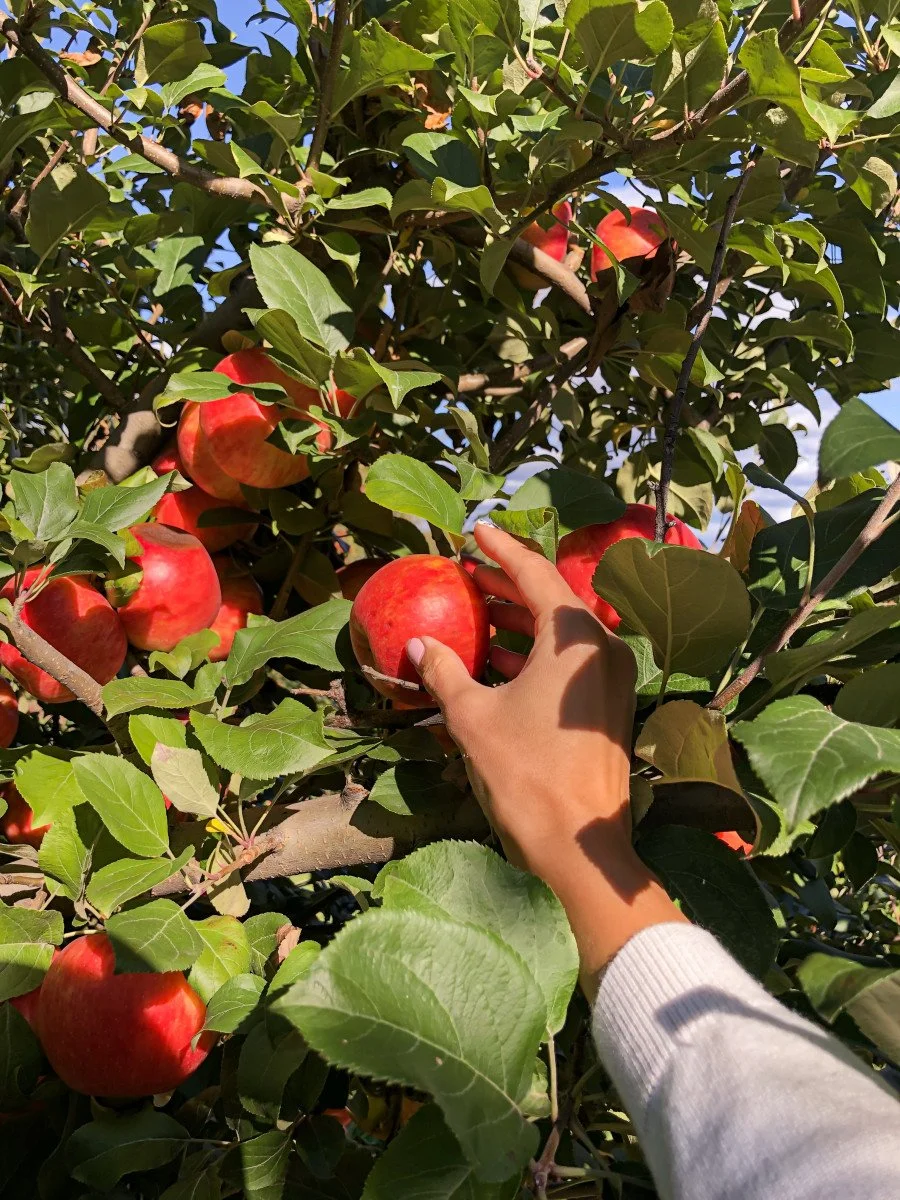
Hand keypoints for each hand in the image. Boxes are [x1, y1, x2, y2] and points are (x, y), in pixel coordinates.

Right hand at [406, 522, 685, 992]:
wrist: (581, 844)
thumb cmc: (527, 775)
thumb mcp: (473, 717)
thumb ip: (445, 671)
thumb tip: (419, 644)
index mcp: (577, 638)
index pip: (535, 574)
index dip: (501, 551)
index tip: (476, 531)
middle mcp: (603, 648)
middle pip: (551, 599)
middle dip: (507, 585)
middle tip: (467, 572)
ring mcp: (612, 678)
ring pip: (561, 633)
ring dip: (518, 621)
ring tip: (475, 611)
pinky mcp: (610, 705)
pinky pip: (569, 662)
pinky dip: (534, 653)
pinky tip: (496, 659)